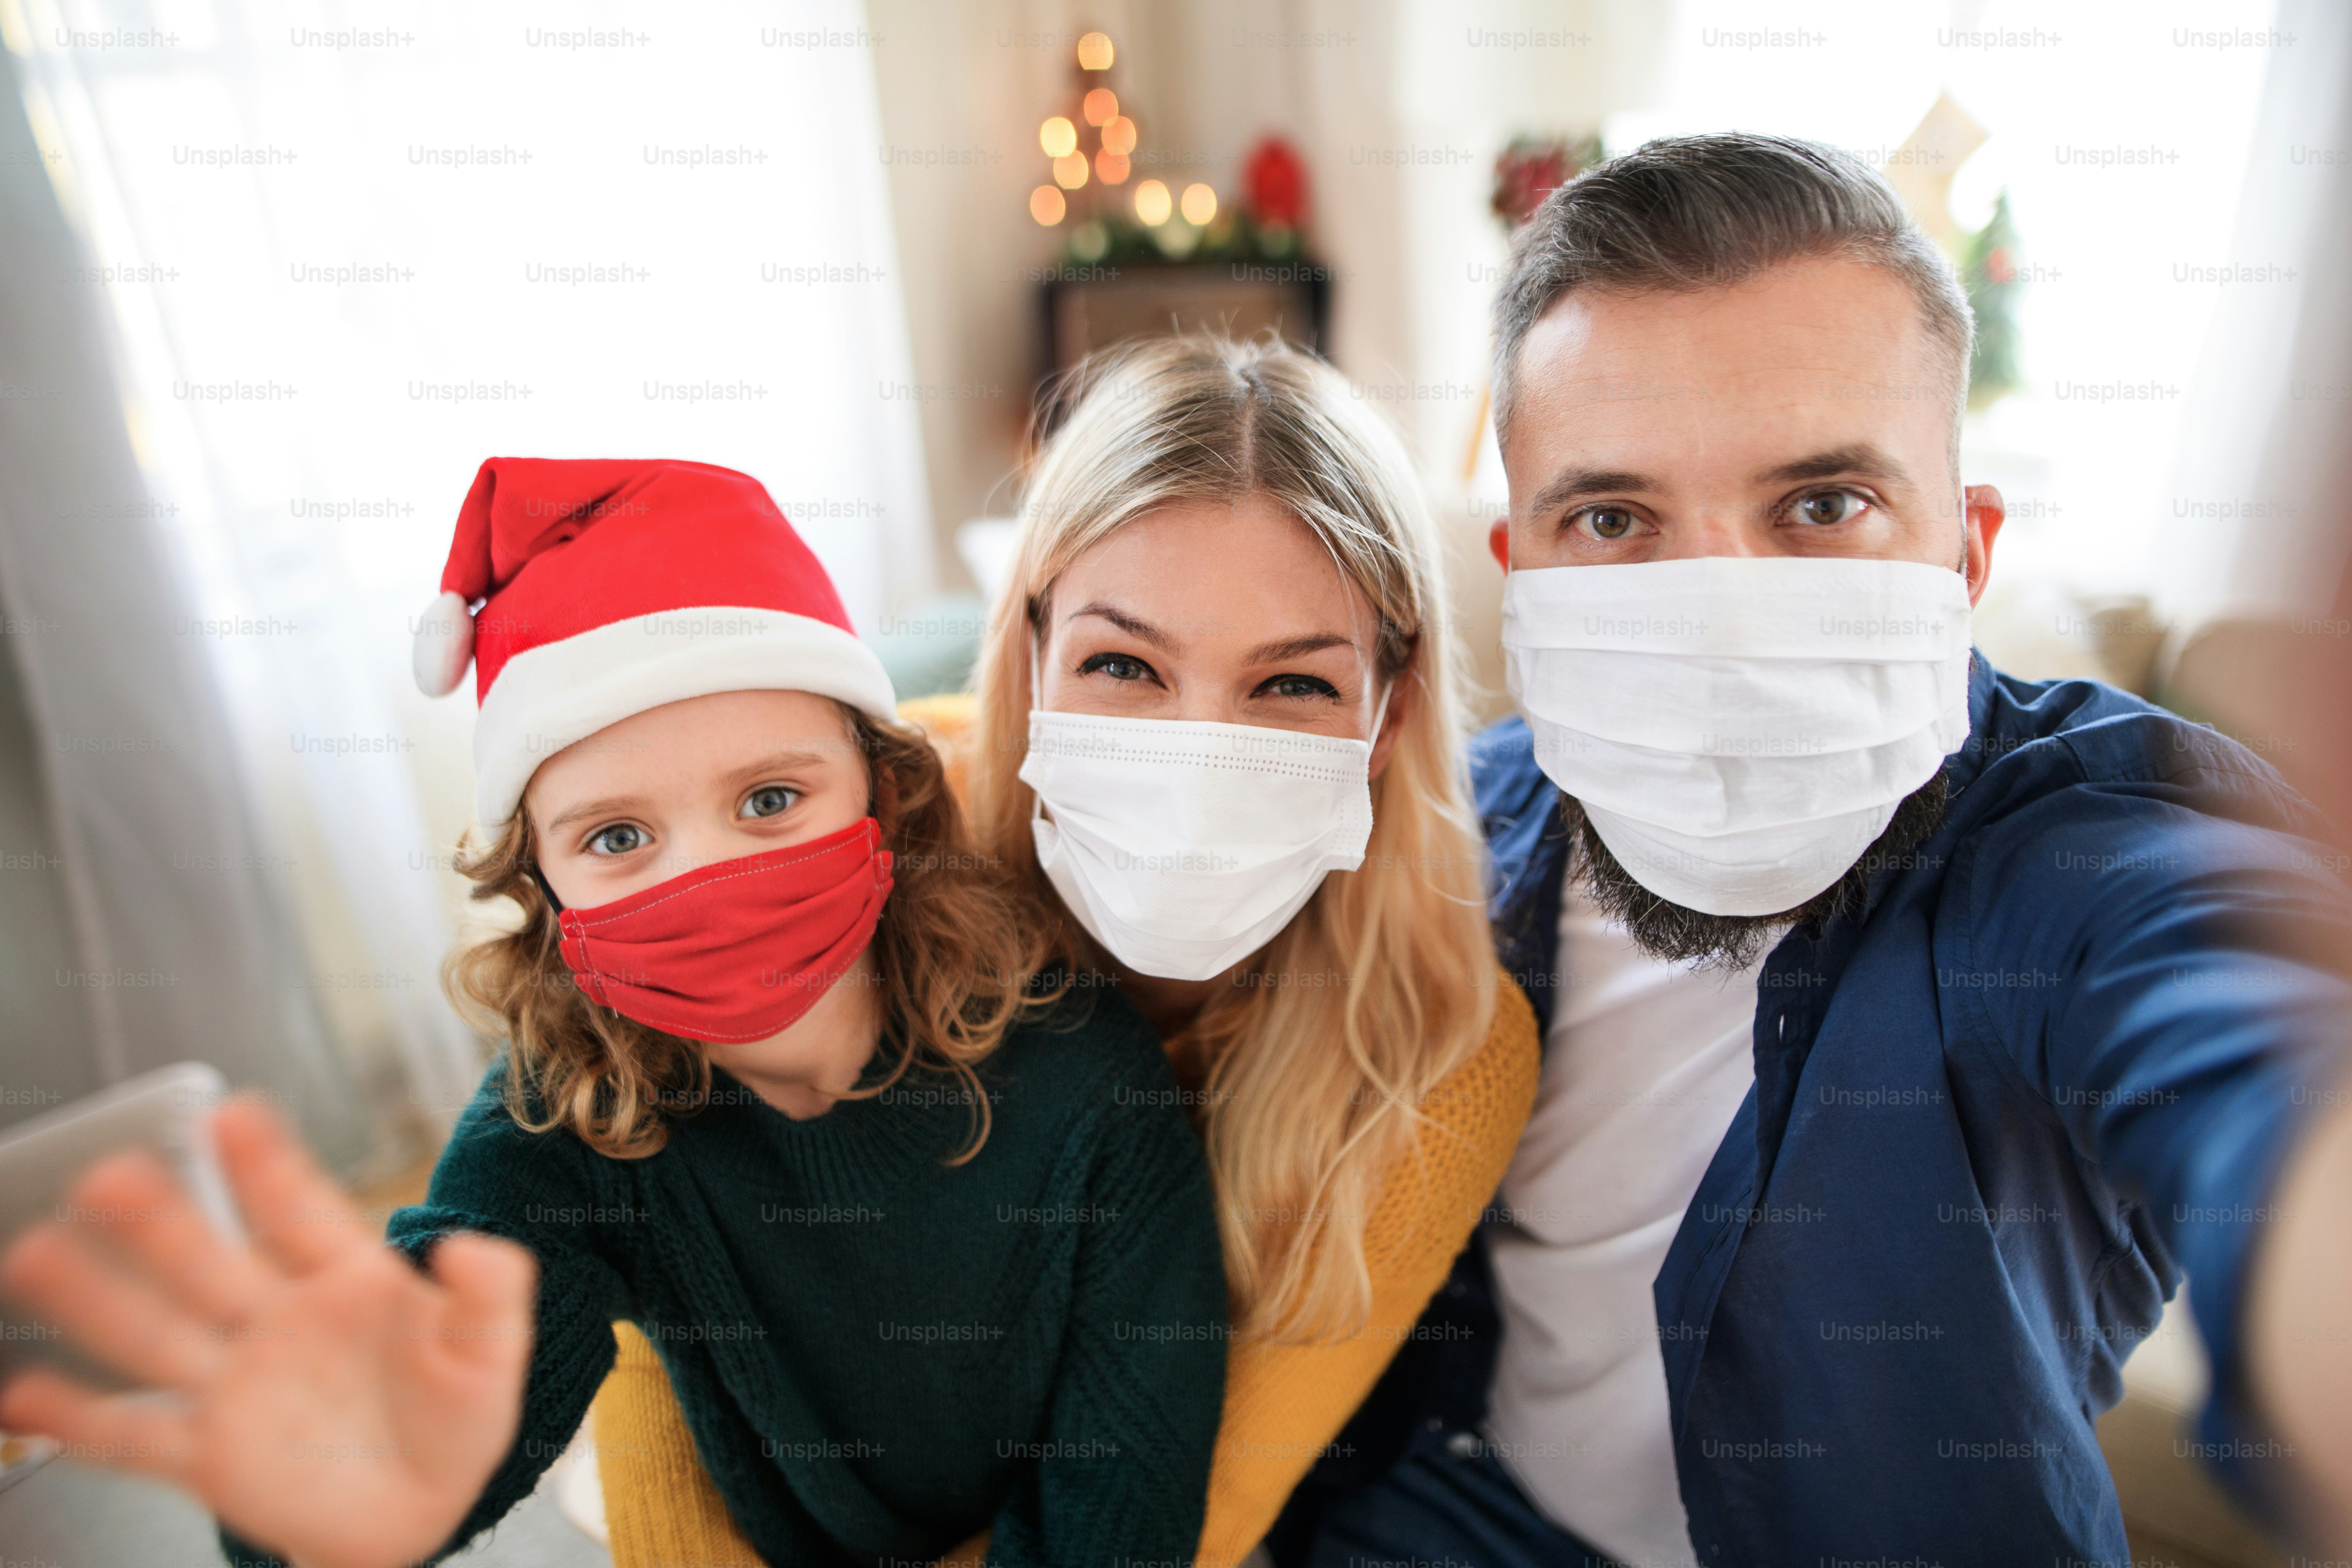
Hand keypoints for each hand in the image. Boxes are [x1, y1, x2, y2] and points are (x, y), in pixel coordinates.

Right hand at [0, 1100, 536, 1567]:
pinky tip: (25, 1391)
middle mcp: (278, 1323)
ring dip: (96, 1298)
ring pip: (157, 1334)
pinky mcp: (211, 1455)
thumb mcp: (492, 1352)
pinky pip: (134, 1434)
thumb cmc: (455, 1420)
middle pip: (209, 1263)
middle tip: (110, 1173)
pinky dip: (78, 1417)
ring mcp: (237, 1386)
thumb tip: (471, 1245)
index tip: (232, 1112)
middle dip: (159, 1220)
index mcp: (348, 1284)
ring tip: (40, 1251)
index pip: (302, 1211)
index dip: (267, 1164)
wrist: (424, 1510)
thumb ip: (491, 1293)